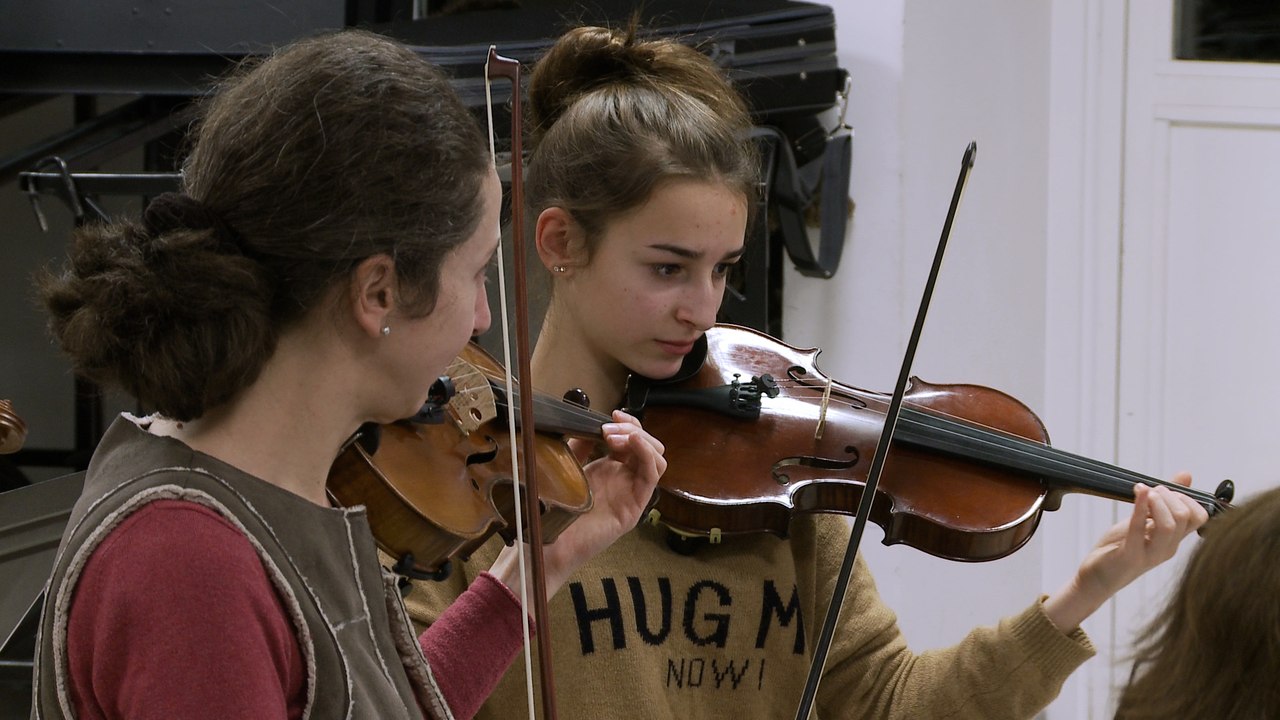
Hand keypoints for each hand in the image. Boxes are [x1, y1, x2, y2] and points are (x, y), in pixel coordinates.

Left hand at [490, 410, 664, 599]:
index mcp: (611, 469)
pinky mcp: (634, 508)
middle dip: (633, 429)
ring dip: (640, 440)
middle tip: (608, 428)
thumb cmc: (553, 510)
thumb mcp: (566, 467)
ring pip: (657, 459)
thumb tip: (584, 421)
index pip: (634, 439)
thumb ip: (578, 446)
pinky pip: (652, 477)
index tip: (611, 413)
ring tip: (615, 438)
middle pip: (649, 446)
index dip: (628, 423)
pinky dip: (646, 455)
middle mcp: (625, 480)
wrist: (548, 544)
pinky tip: (632, 444)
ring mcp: (632, 494)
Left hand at [1043, 472, 1208, 631]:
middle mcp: (1167, 548)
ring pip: (1169, 525)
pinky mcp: (1130, 555)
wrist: (1097, 577)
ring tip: (1144, 491)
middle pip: (1185, 517)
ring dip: (1157, 501)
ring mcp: (1150, 553)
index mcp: (1174, 539)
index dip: (1186, 498)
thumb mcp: (1145, 520)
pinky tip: (1138, 491)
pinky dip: (1141, 506)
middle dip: (1169, 494)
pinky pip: (1139, 529)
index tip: (1166, 490)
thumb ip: (1164, 501)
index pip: (1199, 517)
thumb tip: (1186, 475)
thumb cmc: (1120, 547)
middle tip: (1151, 490)